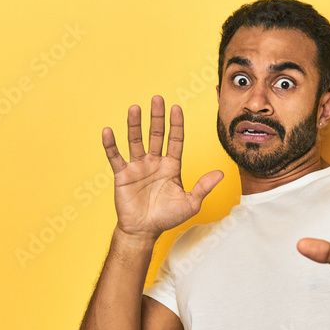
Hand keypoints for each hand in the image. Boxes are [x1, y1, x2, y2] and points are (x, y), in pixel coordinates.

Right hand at [102, 95, 222, 238]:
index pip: (175, 140)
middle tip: (157, 99)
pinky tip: (108, 131)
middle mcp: (154, 162)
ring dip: (134, 125)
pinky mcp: (122, 174)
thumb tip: (221, 173)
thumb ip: (204, 187)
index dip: (176, 125)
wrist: (144, 230)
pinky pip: (115, 157)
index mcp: (171, 166)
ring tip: (134, 108)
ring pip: (135, 141)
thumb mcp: (190, 203)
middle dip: (157, 117)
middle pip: (156, 135)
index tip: (176, 108)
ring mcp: (137, 167)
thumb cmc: (167, 217)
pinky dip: (111, 145)